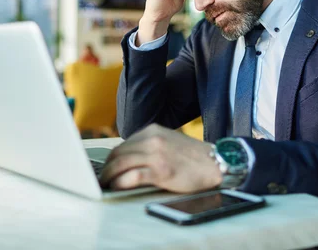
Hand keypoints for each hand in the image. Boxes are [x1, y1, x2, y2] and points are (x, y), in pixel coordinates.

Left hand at [99, 124, 221, 192]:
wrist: (216, 163)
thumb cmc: (192, 157)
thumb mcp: (168, 141)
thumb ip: (149, 145)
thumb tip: (128, 159)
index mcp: (152, 131)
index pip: (123, 145)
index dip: (111, 159)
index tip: (106, 168)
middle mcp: (152, 140)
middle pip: (118, 154)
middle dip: (106, 168)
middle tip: (101, 179)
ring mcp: (156, 154)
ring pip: (121, 164)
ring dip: (109, 176)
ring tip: (105, 185)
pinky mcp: (161, 171)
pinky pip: (132, 176)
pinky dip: (120, 183)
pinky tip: (117, 187)